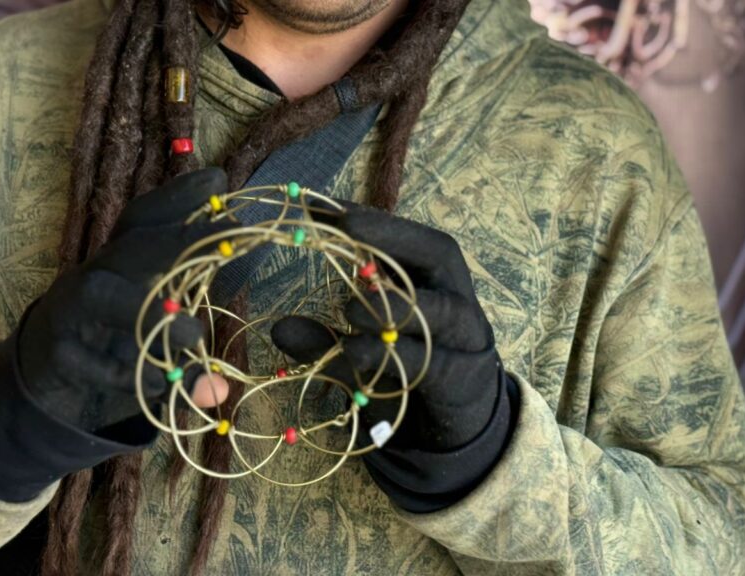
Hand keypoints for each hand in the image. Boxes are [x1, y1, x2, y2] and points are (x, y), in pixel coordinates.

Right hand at [17, 168, 232, 435]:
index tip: (218, 181)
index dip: (178, 198)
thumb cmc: (116, 341)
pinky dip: (130, 377)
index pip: (144, 218)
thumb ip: (199, 305)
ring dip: (149, 314)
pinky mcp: (57, 354)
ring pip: (100, 295)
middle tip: (227, 243)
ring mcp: (68, 311)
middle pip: (128, 244)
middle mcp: (94, 274)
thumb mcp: (156, 319)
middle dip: (177, 240)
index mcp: (120, 260)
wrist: (49, 384)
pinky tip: (163, 389)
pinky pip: (90, 362)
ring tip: (196, 338)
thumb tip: (257, 269)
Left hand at [271, 201, 503, 452]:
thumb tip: (277, 328)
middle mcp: (458, 300)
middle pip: (439, 253)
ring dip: (390, 303)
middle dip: (392, 236)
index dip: (372, 218)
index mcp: (436, 283)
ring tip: (349, 307)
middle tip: (346, 226)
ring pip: (437, 309)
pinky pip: (427, 361)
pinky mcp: (461, 380)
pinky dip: (389, 355)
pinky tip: (354, 352)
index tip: (323, 205)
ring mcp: (466, 340)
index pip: (410, 236)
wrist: (455, 432)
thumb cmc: (407, 376)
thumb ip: (325, 340)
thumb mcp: (359, 354)